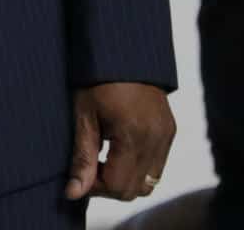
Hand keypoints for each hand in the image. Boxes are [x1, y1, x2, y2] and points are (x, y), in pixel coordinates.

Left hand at [65, 82, 173, 200]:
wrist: (123, 51)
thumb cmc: (96, 79)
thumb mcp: (83, 115)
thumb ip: (81, 156)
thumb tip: (73, 192)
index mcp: (133, 135)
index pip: (117, 185)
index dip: (94, 187)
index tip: (77, 175)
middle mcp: (156, 140)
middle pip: (134, 190)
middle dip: (108, 186)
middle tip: (88, 167)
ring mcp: (166, 136)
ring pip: (148, 183)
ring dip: (124, 179)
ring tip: (102, 159)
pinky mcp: (170, 132)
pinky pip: (157, 167)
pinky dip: (137, 169)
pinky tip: (117, 151)